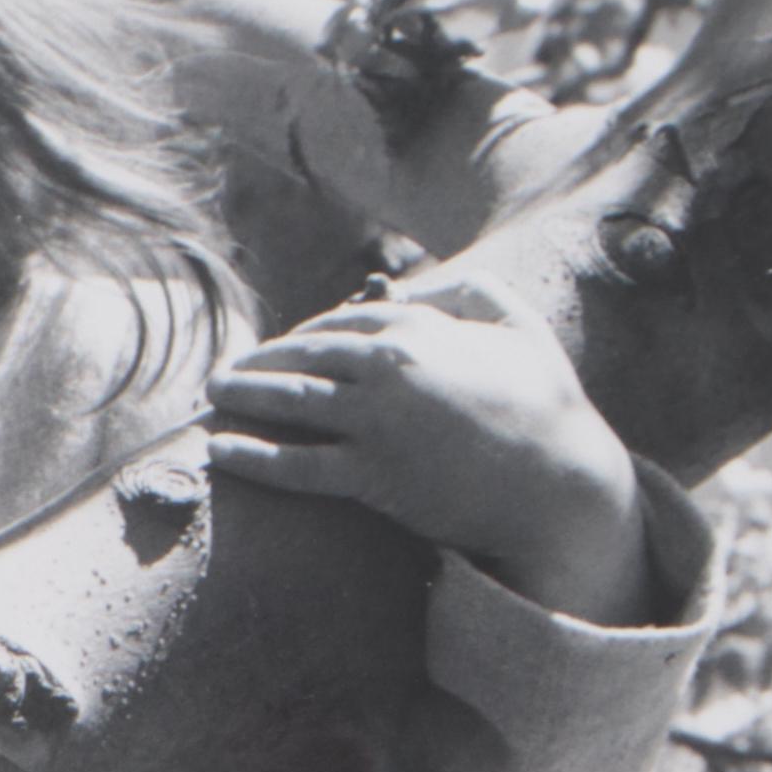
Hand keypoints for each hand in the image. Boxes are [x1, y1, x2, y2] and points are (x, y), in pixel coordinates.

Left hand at [207, 272, 656, 629]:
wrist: (561, 483)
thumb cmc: (547, 404)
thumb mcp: (518, 324)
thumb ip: (467, 291)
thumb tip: (412, 288)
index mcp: (420, 327)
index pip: (341, 322)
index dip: (302, 335)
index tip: (278, 349)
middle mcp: (390, 367)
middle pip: (304, 356)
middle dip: (258, 362)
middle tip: (223, 373)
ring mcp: (378, 422)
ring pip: (291, 401)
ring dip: (242, 397)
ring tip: (210, 398)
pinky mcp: (373, 476)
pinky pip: (296, 464)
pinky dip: (251, 455)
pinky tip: (219, 449)